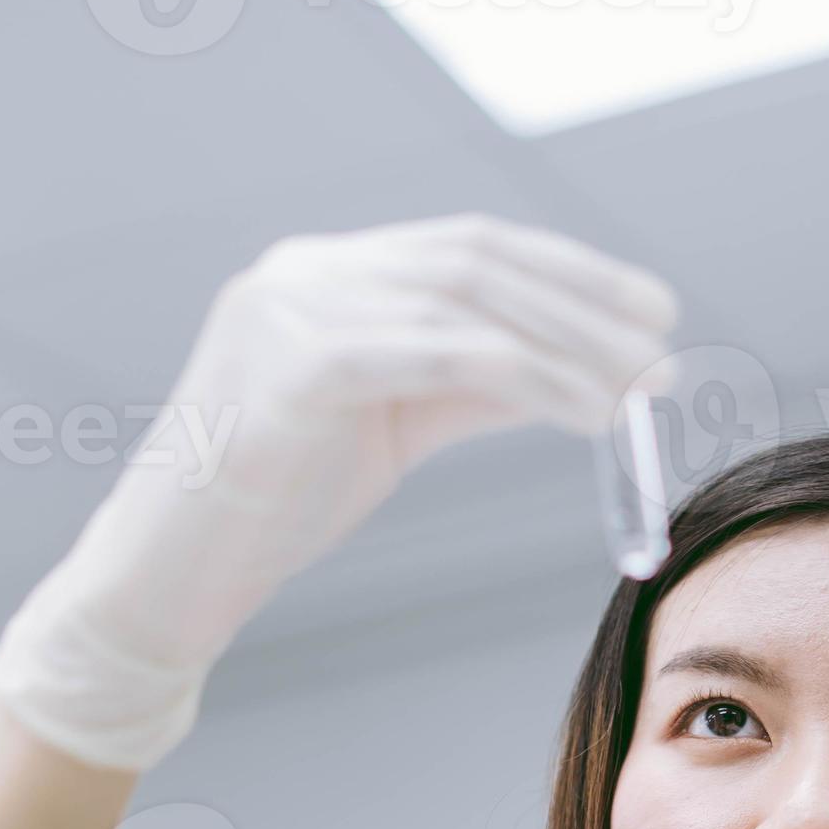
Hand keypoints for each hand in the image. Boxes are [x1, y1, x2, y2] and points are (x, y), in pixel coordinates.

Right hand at [0, 214, 678, 771]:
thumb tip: (578, 370)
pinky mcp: (290, 368)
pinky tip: (590, 412)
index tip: (650, 309)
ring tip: (644, 385)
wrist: (163, 581)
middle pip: (476, 260)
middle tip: (666, 342)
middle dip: (584, 300)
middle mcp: (303, 272)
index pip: (468, 248)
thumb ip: (468, 384)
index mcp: (323, 276)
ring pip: (466, 301)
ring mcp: (288, 310)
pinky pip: (438, 354)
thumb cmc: (270, 509)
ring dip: (572, 342)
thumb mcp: (388, 427)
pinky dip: (528, 377)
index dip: (569, 271)